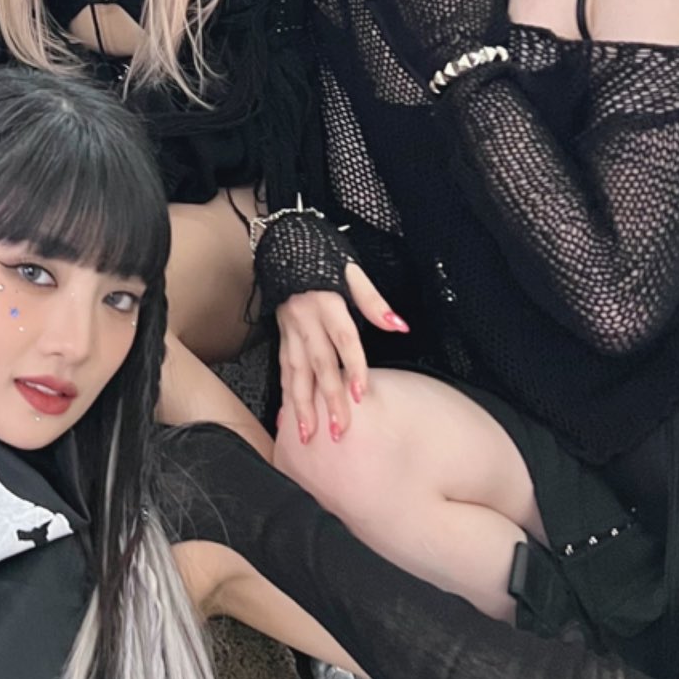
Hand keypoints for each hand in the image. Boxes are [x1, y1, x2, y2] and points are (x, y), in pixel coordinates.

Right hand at [276, 260, 406, 444]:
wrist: (284, 244)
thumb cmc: (323, 257)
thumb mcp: (352, 272)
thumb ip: (373, 302)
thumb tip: (398, 326)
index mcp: (326, 303)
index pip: (343, 340)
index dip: (353, 367)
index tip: (360, 395)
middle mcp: (305, 319)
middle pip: (319, 365)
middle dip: (327, 400)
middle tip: (337, 430)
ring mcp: (290, 330)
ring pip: (295, 373)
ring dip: (300, 406)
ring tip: (306, 434)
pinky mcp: (281, 336)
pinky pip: (282, 369)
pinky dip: (285, 395)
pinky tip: (287, 417)